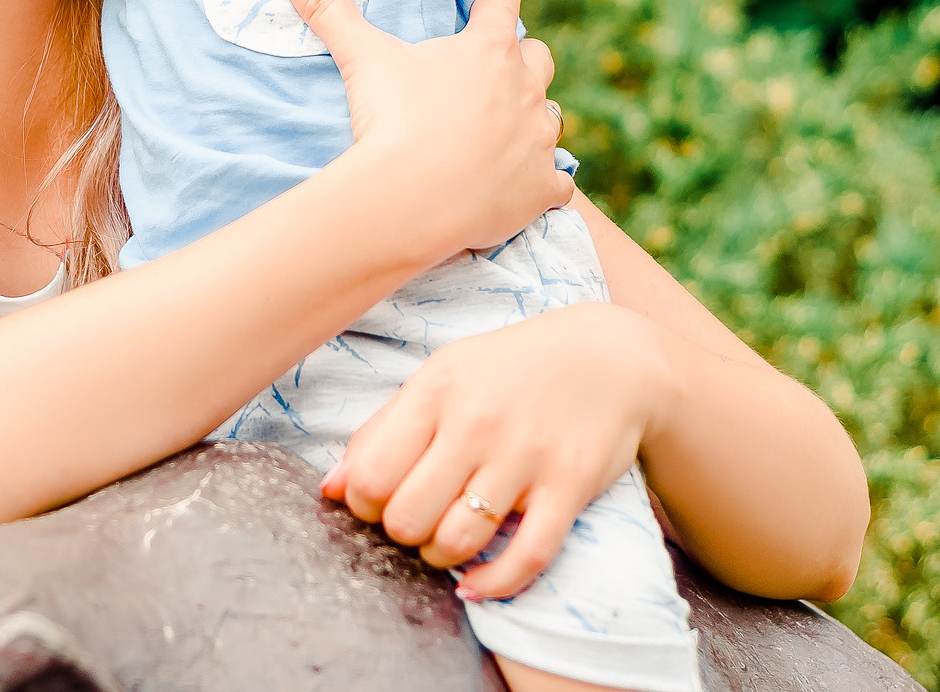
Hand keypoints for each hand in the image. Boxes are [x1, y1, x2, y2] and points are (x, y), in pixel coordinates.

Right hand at [273, 0, 569, 258]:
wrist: (409, 202)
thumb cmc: (390, 121)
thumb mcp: (361, 58)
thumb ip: (328, 6)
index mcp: (488, 49)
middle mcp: (525, 87)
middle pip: (539, 57)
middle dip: (522, 60)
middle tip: (498, 69)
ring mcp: (539, 140)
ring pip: (552, 116)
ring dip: (534, 118)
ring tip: (511, 128)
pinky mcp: (541, 188)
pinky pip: (558, 183)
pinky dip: (545, 183)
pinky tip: (529, 188)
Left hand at [320, 298, 681, 598]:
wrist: (609, 357)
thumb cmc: (509, 370)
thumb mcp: (441, 377)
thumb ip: (382, 430)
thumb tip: (330, 490)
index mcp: (436, 391)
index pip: (371, 475)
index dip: (364, 506)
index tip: (382, 502)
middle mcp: (477, 423)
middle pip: (407, 516)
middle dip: (402, 534)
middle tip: (417, 522)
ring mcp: (525, 456)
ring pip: (457, 541)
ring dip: (442, 558)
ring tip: (446, 543)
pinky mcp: (569, 486)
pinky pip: (526, 557)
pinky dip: (495, 584)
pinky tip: (478, 582)